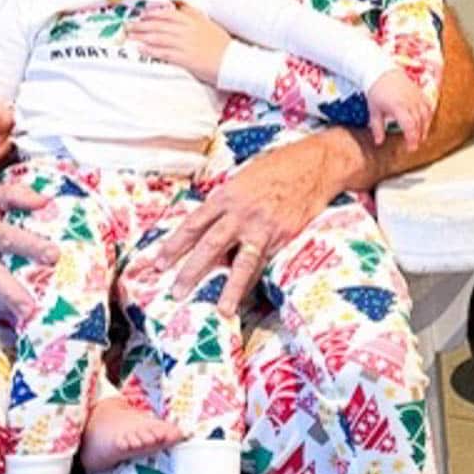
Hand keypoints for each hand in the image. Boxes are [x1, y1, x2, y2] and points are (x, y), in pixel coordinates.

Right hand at [0, 181, 56, 323]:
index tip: (53, 255)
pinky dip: (0, 306)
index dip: (30, 246)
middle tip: (30, 307)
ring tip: (26, 318)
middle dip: (11, 292)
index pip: (7, 238)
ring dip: (7, 305)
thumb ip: (19, 195)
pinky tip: (15, 317)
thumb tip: (45, 201)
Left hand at [129, 1, 231, 84]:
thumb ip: (193, 14)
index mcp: (193, 19)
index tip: (140, 15)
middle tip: (128, 27)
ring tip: (129, 37)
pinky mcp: (185, 58)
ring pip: (158, 37)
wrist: (232, 61)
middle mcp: (187, 29)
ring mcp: (185, 44)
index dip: (151, 14)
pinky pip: (164, 52)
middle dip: (141, 25)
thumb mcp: (208, 23)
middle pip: (158, 25)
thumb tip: (179, 7)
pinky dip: (150, 50)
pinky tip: (140, 49)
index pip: (167, 13)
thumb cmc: (221, 44)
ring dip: (141, 37)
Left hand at [154, 128, 357, 316]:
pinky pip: (265, 263)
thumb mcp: (243, 178)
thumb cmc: (277, 167)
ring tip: (221, 309)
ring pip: (241, 261)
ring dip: (230, 288)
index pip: (193, 224)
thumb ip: (226, 202)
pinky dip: (255, 280)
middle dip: (191, 270)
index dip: (174, 245)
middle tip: (177, 292)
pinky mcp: (284, 236)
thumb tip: (210, 224)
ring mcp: (264, 226)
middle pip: (210, 245)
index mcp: (227, 195)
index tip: (159, 264)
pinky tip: (246, 295)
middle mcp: (242, 212)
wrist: (314, 164)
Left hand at [366, 70, 433, 151]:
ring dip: (424, 128)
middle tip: (414, 146)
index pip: (409, 126)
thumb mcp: (374, 110)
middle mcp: (410, 101)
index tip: (410, 148)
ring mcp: (416, 96)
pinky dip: (428, 116)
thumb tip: (378, 142)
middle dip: (418, 136)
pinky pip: (428, 106)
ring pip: (426, 115)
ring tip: (421, 137)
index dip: (411, 138)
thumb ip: (377, 127)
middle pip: (419, 122)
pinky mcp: (419, 92)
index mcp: (398, 106)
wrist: (381, 70)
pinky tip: (425, 123)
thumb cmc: (376, 89)